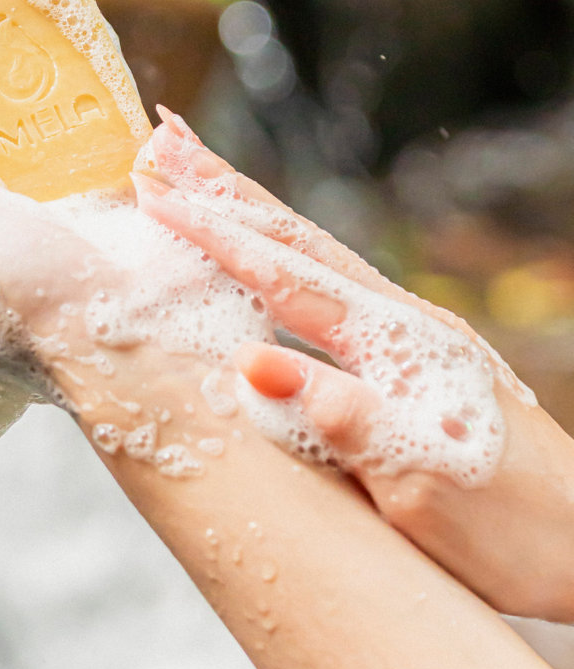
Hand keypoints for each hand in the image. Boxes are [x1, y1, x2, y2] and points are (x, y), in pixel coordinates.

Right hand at [135, 110, 573, 621]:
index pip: (286, 275)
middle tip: (164, 141)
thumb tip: (252, 363)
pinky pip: (320, 279)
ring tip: (194, 169)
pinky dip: (274, 247)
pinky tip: (257, 243)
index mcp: (395, 343)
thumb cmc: (509, 528)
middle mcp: (397, 319)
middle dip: (222, 186)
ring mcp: (402, 327)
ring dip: (245, 203)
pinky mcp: (401, 347)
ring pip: (307, 248)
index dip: (216, 233)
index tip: (158, 194)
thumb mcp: (421, 483)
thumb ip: (341, 416)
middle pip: (294, 236)